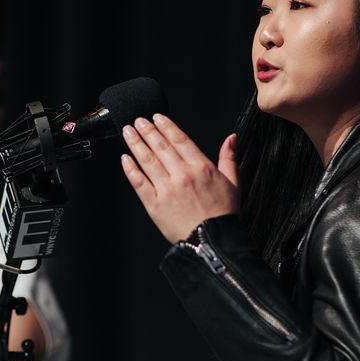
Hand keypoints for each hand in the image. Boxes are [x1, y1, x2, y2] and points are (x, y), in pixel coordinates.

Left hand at [120, 114, 239, 241]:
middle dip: (147, 130)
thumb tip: (231, 139)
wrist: (213, 243)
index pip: (180, 139)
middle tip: (138, 120)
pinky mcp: (154, 204)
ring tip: (128, 132)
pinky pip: (139, 182)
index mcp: (202, 168)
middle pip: (160, 146)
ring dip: (136, 143)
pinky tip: (125, 158)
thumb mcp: (233, 183)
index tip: (157, 117)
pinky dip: (130, 169)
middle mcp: (182, 175)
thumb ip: (229, 158)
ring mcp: (167, 189)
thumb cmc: (223, 216)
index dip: (166, 126)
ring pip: (147, 160)